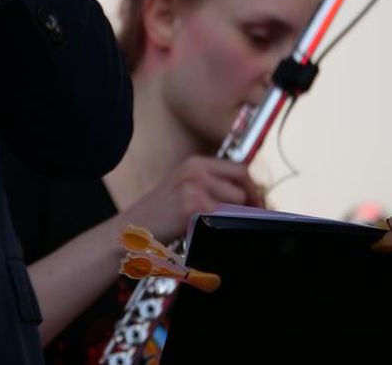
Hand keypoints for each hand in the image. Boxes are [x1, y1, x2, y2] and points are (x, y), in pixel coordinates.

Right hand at [122, 155, 264, 244]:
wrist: (134, 228)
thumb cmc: (161, 213)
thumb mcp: (185, 188)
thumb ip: (213, 185)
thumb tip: (249, 196)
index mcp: (194, 162)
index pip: (239, 168)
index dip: (253, 187)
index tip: (259, 203)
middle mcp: (195, 170)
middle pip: (243, 181)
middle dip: (254, 200)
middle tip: (255, 216)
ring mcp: (194, 186)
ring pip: (237, 201)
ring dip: (238, 215)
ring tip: (225, 225)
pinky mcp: (193, 206)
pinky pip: (226, 216)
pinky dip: (227, 226)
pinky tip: (214, 231)